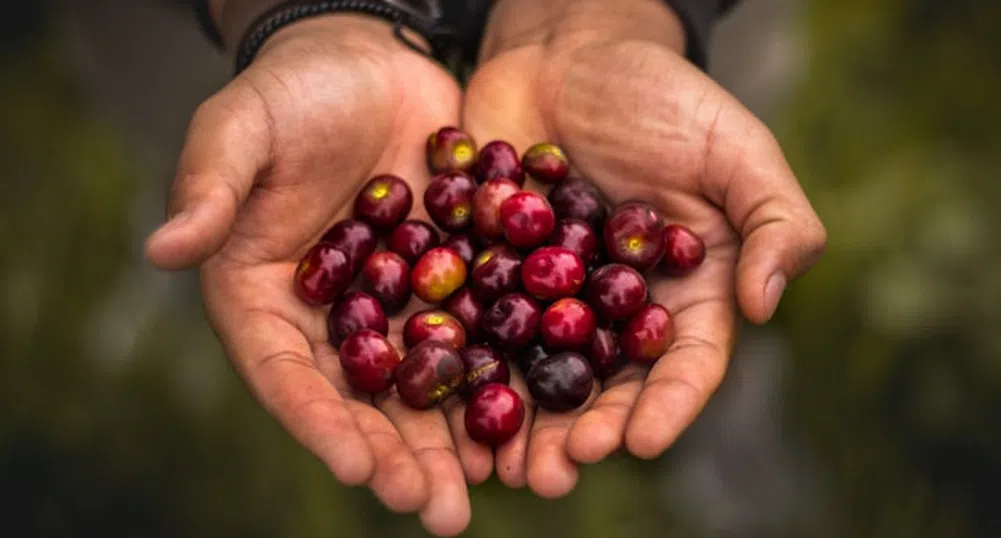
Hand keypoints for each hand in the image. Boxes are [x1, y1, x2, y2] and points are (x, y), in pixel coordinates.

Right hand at [144, 15, 481, 535]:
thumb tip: (163, 248)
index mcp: (266, 296)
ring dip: (450, 441)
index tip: (357, 466)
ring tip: (481, 492)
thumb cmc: (293, 90)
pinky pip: (474, 337)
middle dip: (397, 455)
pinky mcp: (450, 281)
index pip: (286, 372)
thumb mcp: (242, 127)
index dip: (318, 422)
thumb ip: (210, 187)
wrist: (371, 60)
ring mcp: (394, 303)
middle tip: (435, 509)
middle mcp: (331, 316)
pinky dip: (496, 381)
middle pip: (361, 399)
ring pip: (422, 384)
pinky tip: (527, 421)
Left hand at [462, 0, 826, 496]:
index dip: (667, 405)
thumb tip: (765, 304)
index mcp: (682, 288)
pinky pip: (477, 327)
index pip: (684, 361)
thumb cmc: (658, 93)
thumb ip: (773, 219)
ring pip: (538, 373)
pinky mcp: (492, 273)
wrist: (565, 50)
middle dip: (585, 431)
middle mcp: (616, 306)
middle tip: (556, 470)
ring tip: (502, 469)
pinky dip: (465, 368)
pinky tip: (446, 406)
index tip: (642, 441)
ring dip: (520, 425)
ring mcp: (550, 295)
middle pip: (606, 384)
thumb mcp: (733, 146)